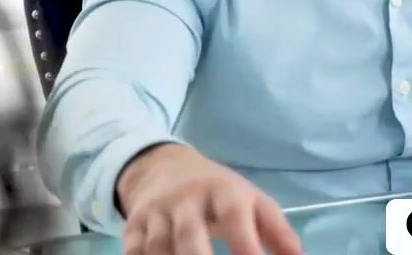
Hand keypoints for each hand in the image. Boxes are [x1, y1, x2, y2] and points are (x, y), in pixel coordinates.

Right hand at [116, 143, 301, 254]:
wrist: (162, 166)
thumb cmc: (219, 194)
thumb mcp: (252, 203)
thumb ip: (278, 233)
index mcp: (223, 193)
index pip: (234, 219)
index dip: (245, 246)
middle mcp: (186, 200)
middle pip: (189, 236)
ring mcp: (156, 212)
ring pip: (157, 247)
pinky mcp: (133, 225)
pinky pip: (133, 250)